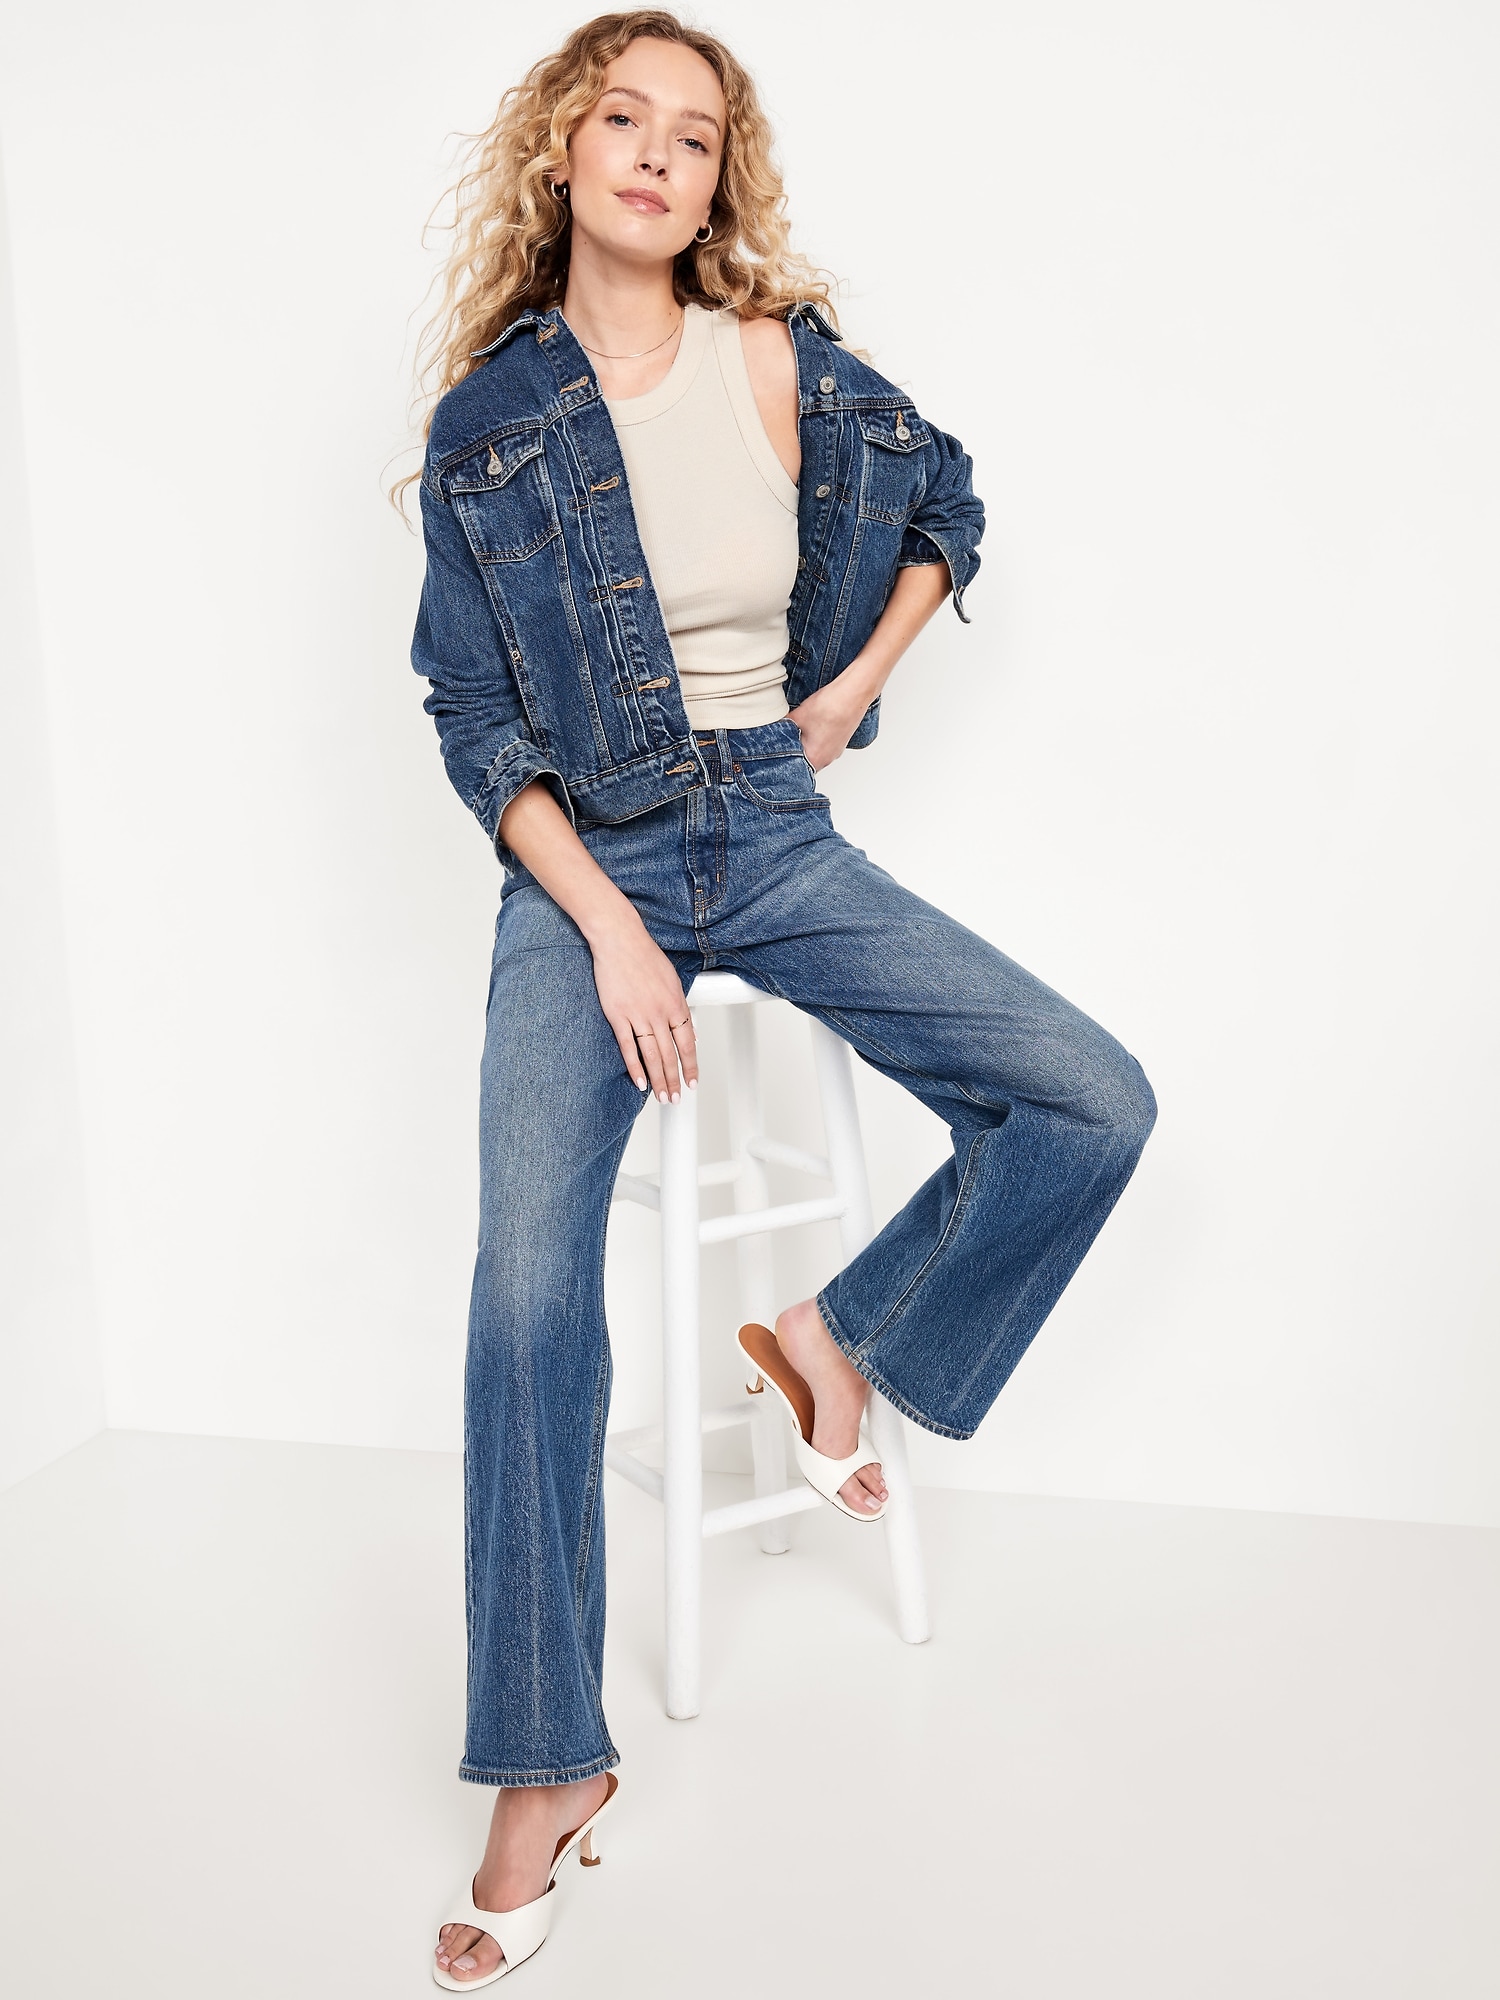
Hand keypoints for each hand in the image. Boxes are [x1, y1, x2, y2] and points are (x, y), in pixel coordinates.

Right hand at [588, 912, 698, 1102]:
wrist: (620, 940)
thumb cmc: (644, 956)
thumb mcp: (672, 980)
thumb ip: (679, 1007)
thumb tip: (688, 1030)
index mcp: (675, 1004)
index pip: (688, 1043)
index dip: (691, 1065)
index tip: (693, 1081)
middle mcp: (660, 1013)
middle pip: (670, 1055)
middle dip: (674, 1080)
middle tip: (676, 1098)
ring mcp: (639, 1016)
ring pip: (652, 1056)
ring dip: (658, 1080)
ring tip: (662, 1097)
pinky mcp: (618, 1015)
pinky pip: (628, 1047)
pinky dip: (635, 1067)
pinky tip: (640, 1082)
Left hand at [785, 661, 877, 771]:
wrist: (853, 693)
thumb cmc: (830, 707)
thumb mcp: (797, 717)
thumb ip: (781, 727)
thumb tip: (771, 730)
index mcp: (815, 759)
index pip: (793, 771)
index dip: (782, 763)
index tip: (774, 755)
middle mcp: (827, 759)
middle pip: (804, 763)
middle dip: (793, 753)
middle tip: (783, 741)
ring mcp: (835, 751)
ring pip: (814, 753)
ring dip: (805, 745)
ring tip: (798, 731)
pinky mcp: (840, 741)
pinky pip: (824, 746)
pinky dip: (816, 739)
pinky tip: (812, 725)